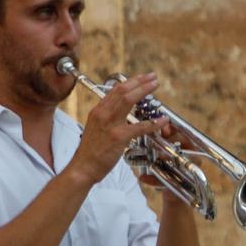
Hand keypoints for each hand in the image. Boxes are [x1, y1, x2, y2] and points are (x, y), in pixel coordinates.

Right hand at [69, 72, 165, 186]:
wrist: (83, 167)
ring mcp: (110, 125)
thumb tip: (119, 113)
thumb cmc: (90, 152)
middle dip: (139, 81)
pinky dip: (153, 122)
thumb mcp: (95, 129)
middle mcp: (102, 114)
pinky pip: (139, 127)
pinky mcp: (118, 137)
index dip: (130, 82)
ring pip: (129, 100)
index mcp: (97, 112)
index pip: (114, 90)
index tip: (142, 78)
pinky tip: (162, 120)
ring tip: (155, 86)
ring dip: (144, 91)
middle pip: (122, 91)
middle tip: (152, 77)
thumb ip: (106, 119)